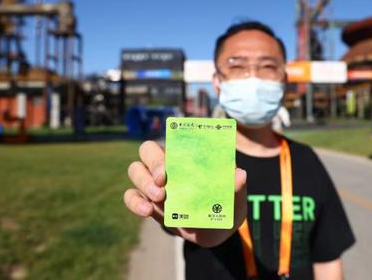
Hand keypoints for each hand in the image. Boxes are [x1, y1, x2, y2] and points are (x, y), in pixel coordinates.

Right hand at [123, 140, 246, 246]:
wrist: (214, 232)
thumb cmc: (224, 206)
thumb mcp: (235, 198)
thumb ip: (236, 187)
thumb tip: (240, 174)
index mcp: (188, 156)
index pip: (173, 139)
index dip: (171, 143)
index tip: (174, 159)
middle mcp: (168, 165)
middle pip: (147, 151)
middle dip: (153, 163)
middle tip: (163, 180)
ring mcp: (154, 183)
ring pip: (136, 170)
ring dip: (144, 182)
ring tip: (159, 198)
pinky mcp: (147, 202)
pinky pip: (131, 196)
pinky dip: (135, 202)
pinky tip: (146, 210)